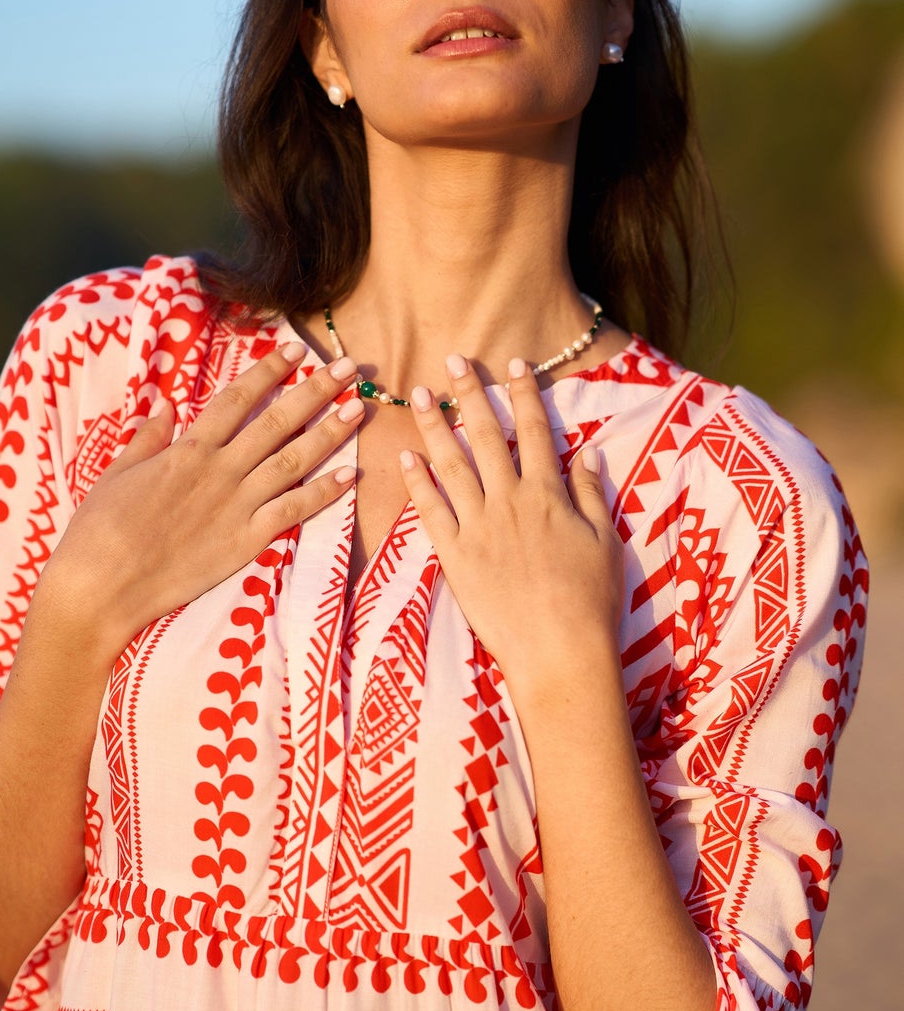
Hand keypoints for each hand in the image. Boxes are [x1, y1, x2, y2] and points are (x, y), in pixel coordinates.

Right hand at [41, 344, 362, 658]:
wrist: (104, 581)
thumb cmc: (101, 527)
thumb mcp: (119, 472)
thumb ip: (148, 438)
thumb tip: (167, 405)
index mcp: (188, 449)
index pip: (238, 399)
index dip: (269, 370)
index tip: (296, 349)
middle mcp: (220, 471)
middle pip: (276, 422)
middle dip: (315, 391)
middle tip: (346, 368)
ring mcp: (236, 505)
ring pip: (293, 461)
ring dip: (329, 433)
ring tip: (359, 409)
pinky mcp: (246, 541)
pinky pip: (293, 510)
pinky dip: (323, 492)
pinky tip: (350, 475)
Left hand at [399, 355, 622, 687]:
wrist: (559, 650)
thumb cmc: (590, 600)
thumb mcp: (604, 542)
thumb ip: (590, 494)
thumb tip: (587, 452)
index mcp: (549, 495)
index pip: (536, 431)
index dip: (524, 393)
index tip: (513, 362)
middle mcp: (510, 501)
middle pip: (488, 436)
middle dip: (472, 394)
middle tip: (453, 360)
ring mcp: (479, 527)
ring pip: (453, 465)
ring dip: (436, 426)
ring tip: (421, 395)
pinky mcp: (455, 556)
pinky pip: (432, 511)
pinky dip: (418, 482)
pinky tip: (406, 457)